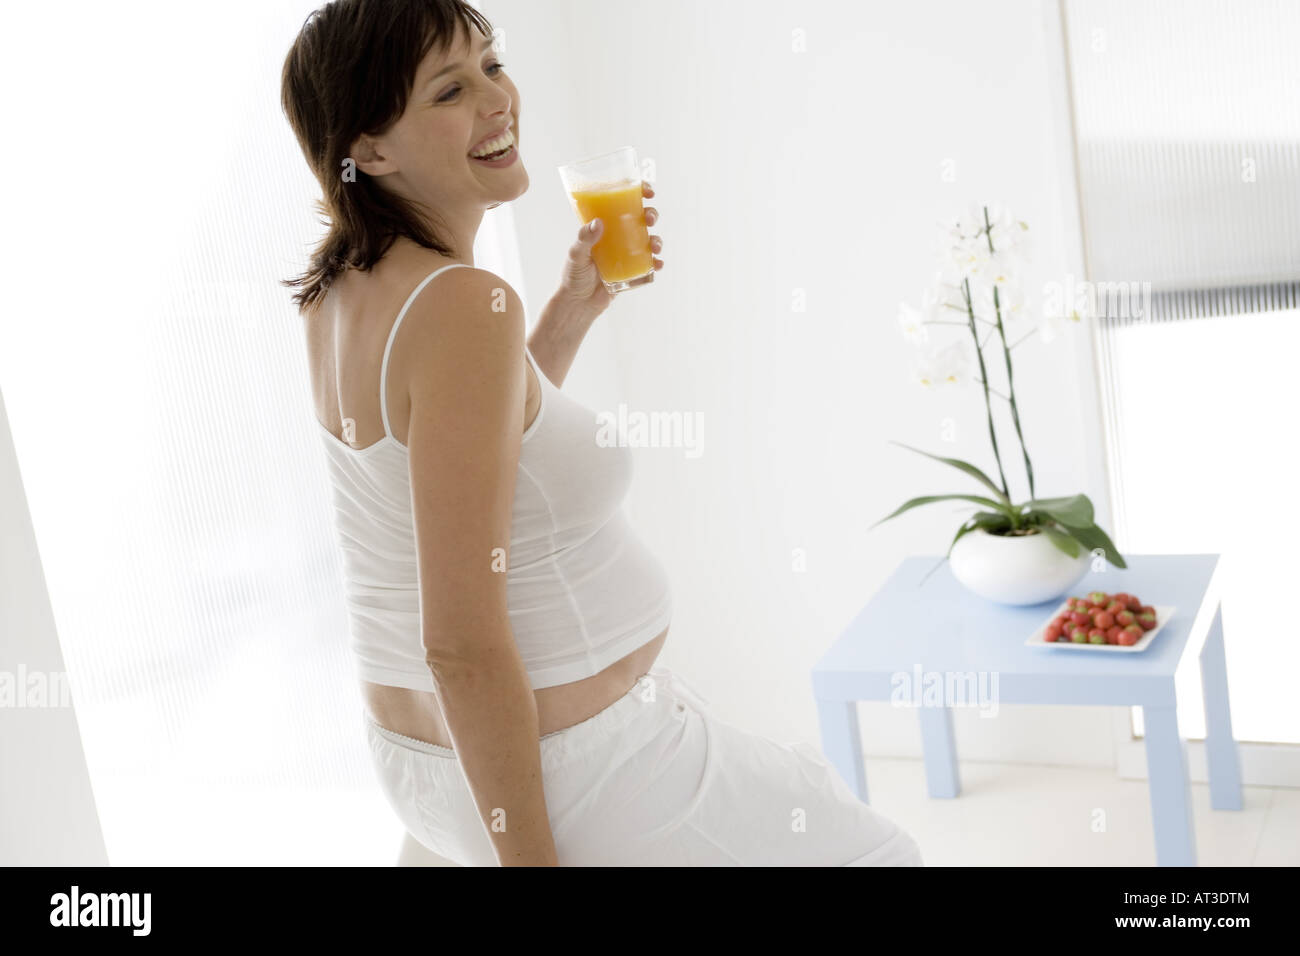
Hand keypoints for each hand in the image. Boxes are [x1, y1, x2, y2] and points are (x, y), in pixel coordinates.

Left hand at [555, 180, 663, 317]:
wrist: (578, 303)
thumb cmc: (573, 275)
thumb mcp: (576, 254)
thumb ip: (584, 239)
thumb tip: (598, 223)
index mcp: (604, 226)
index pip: (622, 202)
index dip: (637, 192)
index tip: (647, 191)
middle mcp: (618, 236)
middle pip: (641, 218)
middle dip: (651, 214)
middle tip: (650, 218)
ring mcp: (627, 253)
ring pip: (649, 240)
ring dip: (657, 239)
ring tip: (655, 246)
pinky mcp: (633, 270)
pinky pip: (650, 264)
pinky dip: (656, 262)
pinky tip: (657, 264)